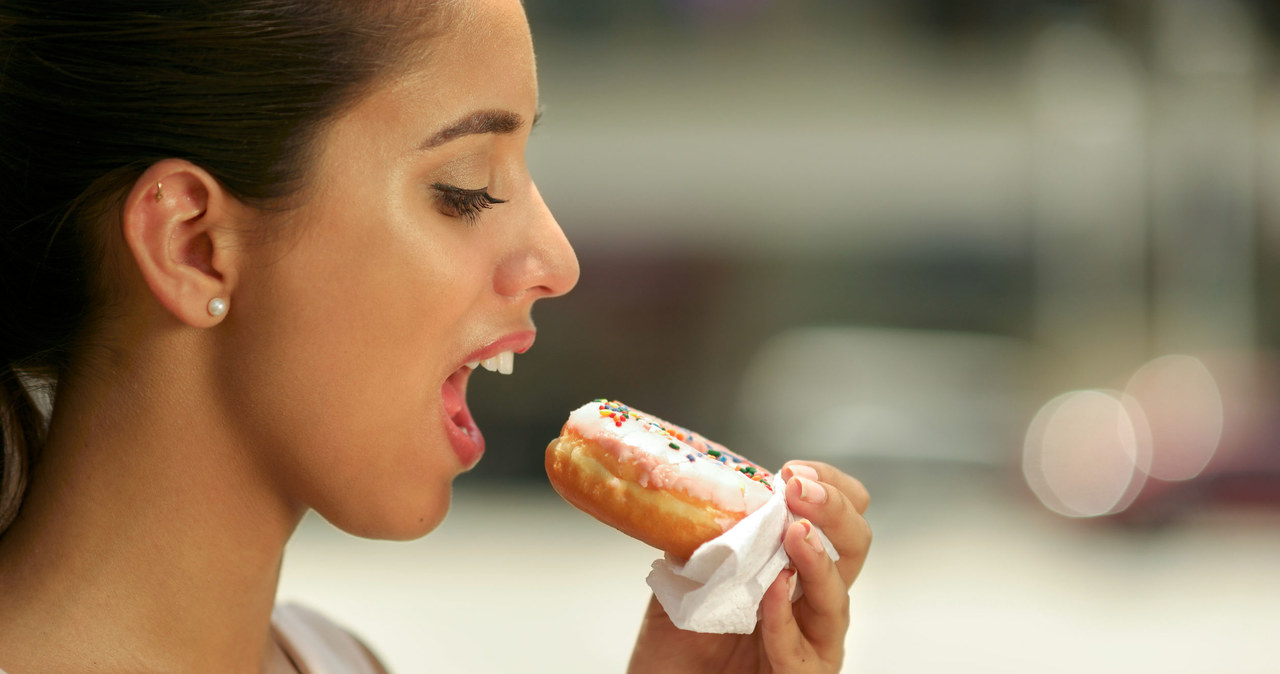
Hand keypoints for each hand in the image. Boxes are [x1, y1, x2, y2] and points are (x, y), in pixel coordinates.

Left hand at [626, 461, 871, 673]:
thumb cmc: (678, 639)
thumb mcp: (688, 569)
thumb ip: (709, 531)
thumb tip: (713, 482)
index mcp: (793, 565)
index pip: (835, 516)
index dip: (828, 487)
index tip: (795, 471)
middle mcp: (811, 600)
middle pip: (854, 547)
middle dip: (834, 510)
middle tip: (801, 490)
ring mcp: (811, 641)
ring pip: (837, 599)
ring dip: (818, 561)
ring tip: (796, 533)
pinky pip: (803, 652)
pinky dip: (786, 619)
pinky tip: (773, 592)